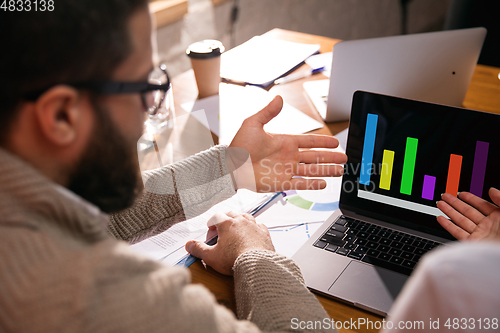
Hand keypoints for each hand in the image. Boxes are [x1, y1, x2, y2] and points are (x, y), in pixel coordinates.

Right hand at [185, 211, 274, 274]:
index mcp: (227, 224)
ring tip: (236, 229)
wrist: (257, 264)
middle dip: (225, 219)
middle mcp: (241, 221)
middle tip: (221, 228)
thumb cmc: (233, 259)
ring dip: (240, 221)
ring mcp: (254, 225)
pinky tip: (252, 233)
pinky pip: (258, 225)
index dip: (211, 222)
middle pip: (231, 214)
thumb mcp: (211, 256)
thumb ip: (199, 249)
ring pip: (246, 217)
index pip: (216, 217)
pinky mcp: (264, 233)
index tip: (210, 229)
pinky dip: (253, 227)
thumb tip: (188, 245)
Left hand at [228, 95, 346, 191]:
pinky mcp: (282, 183)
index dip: (323, 142)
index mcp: (285, 142)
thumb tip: (279, 98)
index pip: (310, 141)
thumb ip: (268, 112)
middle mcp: (288, 156)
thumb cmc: (239, 145)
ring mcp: (286, 170)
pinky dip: (313, 184)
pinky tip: (324, 183)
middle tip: (345, 157)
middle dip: (331, 157)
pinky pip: (301, 184)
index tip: (336, 142)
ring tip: (340, 171)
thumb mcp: (253, 123)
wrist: (230, 165)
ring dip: (327, 170)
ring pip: (312, 170)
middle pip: (315, 157)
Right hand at [436, 188, 499, 240]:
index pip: (481, 205)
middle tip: (445, 196)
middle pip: (468, 211)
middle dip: (455, 203)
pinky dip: (448, 226)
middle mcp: (488, 226)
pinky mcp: (473, 244)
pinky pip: (458, 233)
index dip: (470, 198)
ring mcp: (480, 235)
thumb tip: (491, 190)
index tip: (460, 193)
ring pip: (460, 220)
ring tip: (439, 203)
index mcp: (499, 218)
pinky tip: (440, 218)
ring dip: (448, 211)